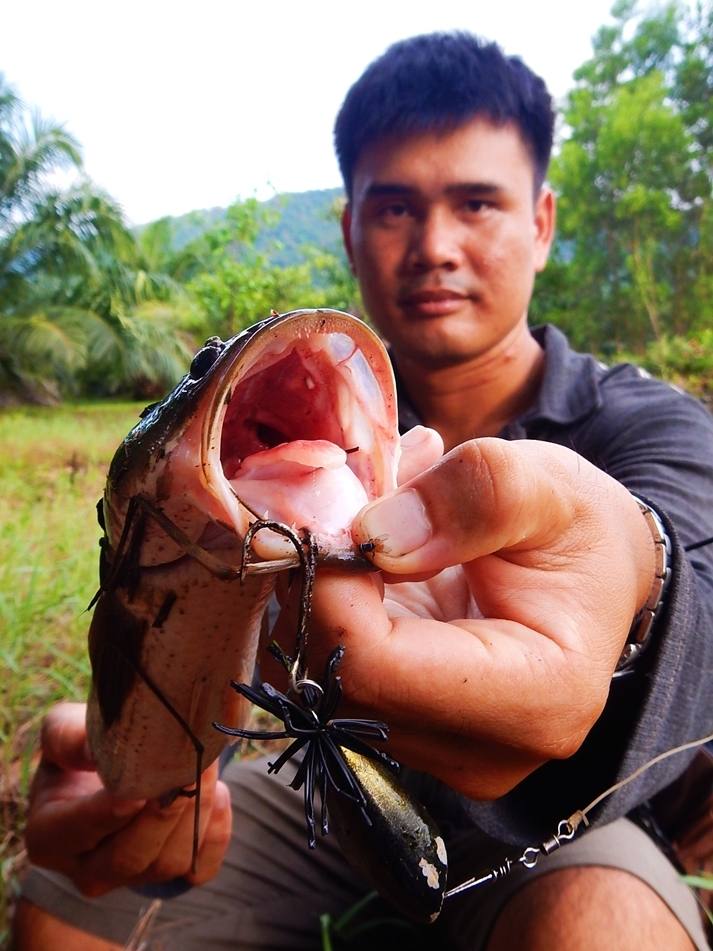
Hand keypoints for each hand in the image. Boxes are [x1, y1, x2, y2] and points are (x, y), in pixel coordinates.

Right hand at [24, 702, 231, 895]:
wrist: (109, 767)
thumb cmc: (81, 746)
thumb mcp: (62, 731)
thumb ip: (70, 737)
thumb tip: (97, 749)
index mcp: (50, 836)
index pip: (80, 831)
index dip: (110, 813)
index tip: (138, 790)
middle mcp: (86, 868)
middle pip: (129, 857)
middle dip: (164, 813)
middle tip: (191, 767)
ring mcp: (130, 879)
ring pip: (168, 864)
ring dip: (196, 813)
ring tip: (208, 765)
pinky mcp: (170, 878)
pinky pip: (201, 869)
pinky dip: (216, 835)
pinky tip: (221, 794)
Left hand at [300, 435, 654, 799]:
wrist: (590, 573)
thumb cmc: (577, 530)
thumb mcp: (543, 485)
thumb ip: (472, 496)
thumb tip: (372, 535)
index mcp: (539, 699)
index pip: (372, 665)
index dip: (327, 583)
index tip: (332, 509)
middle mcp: (484, 751)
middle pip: (331, 680)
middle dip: (315, 581)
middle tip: (341, 499)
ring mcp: (439, 750)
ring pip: (315, 678)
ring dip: (316, 589)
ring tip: (366, 521)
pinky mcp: (407, 729)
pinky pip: (326, 673)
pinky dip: (327, 606)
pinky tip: (364, 559)